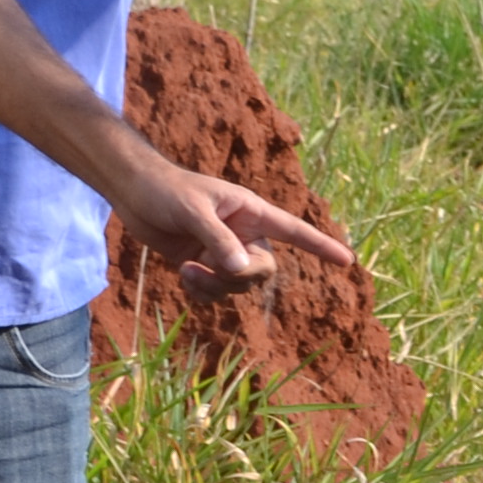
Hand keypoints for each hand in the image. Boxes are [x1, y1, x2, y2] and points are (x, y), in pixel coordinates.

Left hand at [121, 164, 362, 301]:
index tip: (347, 261)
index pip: (295, 231)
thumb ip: (219, 240)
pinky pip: (217, 292)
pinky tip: (184, 276)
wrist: (134, 192)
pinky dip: (202, 291)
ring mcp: (225, 252)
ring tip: (186, 270)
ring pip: (239, 286)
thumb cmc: (166, 190)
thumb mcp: (194, 211)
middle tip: (205, 267)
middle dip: (239, 277)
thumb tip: (242, 271)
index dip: (321, 246)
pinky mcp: (204, 266)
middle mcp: (245, 234)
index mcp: (252, 212)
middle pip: (264, 270)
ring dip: (214, 285)